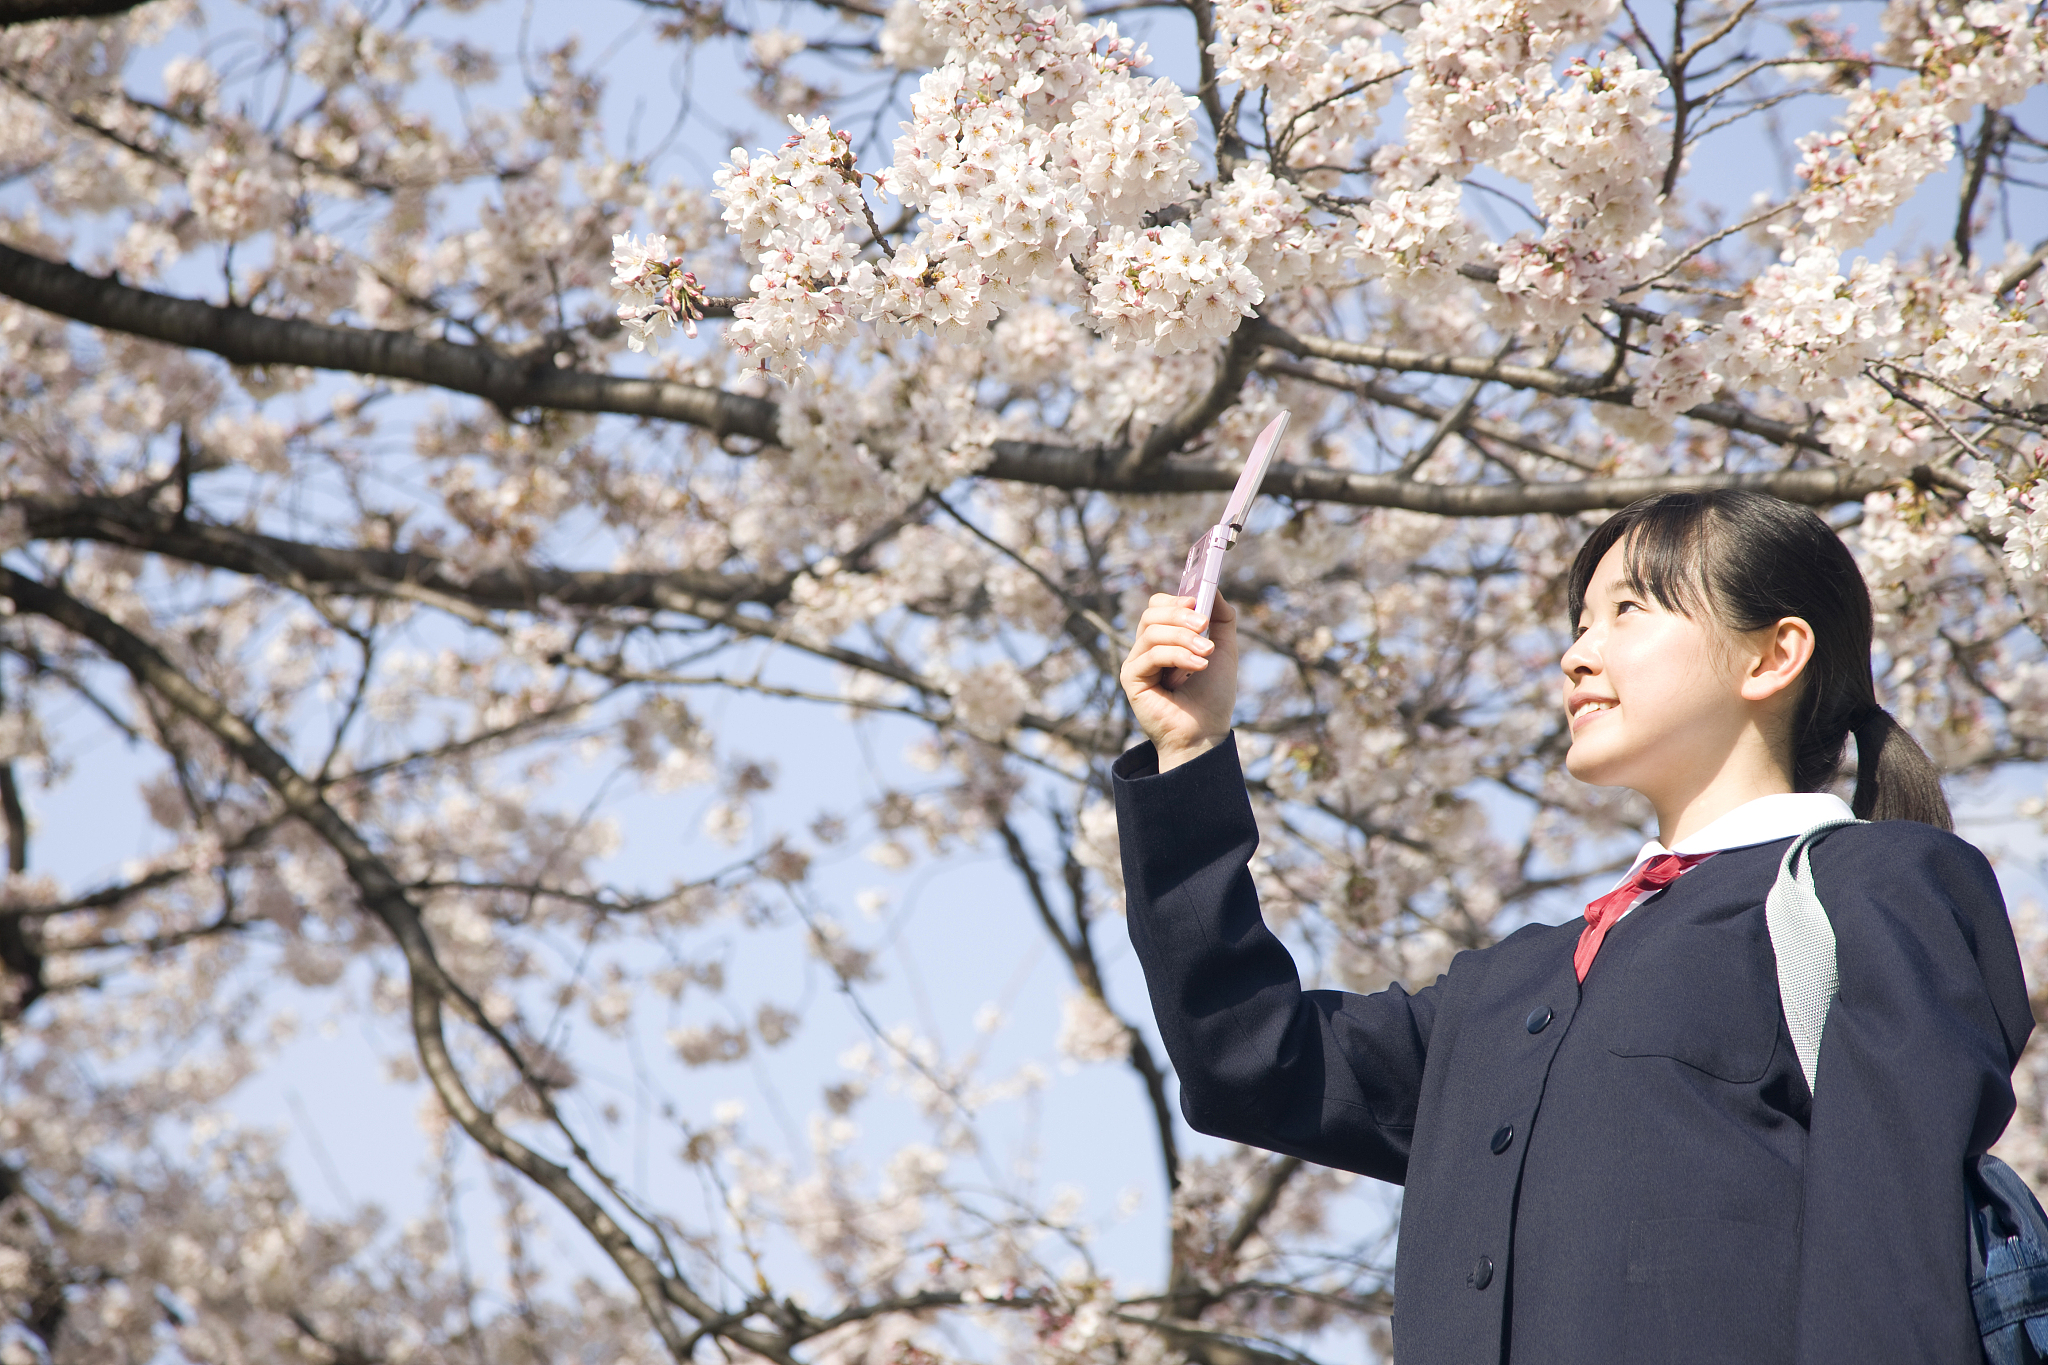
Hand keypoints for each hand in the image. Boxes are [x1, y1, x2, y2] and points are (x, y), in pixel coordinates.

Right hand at [1119, 593, 1237, 770]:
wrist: (1206, 733)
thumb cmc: (1213, 695)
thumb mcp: (1223, 648)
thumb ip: (1220, 617)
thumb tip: (1212, 588)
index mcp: (1164, 639)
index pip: (1157, 605)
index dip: (1176, 600)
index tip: (1198, 602)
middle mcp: (1146, 648)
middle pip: (1151, 613)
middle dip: (1180, 615)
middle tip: (1205, 625)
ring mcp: (1136, 662)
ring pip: (1153, 631)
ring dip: (1184, 638)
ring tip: (1207, 653)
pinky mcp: (1131, 678)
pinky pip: (1150, 654)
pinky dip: (1177, 656)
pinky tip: (1198, 666)